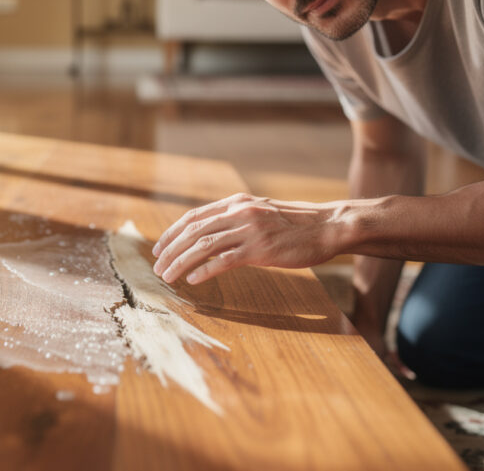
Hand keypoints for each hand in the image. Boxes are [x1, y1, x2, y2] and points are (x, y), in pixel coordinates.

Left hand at [151, 193, 344, 284]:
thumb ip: (236, 217)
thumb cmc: (294, 224)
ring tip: (167, 276)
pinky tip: (193, 280)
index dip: (172, 232)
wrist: (326, 226)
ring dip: (180, 262)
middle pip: (192, 231)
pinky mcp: (259, 249)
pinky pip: (224, 260)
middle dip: (170, 250)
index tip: (159, 248)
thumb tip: (211, 231)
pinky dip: (204, 270)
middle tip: (157, 267)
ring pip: (203, 246)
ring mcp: (249, 230)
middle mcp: (239, 212)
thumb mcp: (260, 212)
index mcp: (236, 202)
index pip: (193, 216)